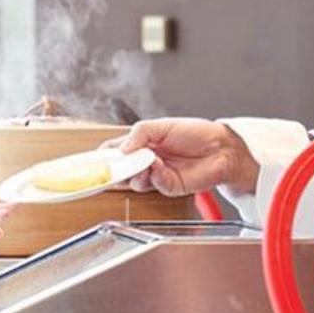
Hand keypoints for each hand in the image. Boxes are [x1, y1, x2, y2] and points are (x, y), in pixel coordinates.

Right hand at [108, 119, 257, 196]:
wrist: (221, 147)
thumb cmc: (195, 133)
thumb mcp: (161, 125)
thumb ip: (138, 134)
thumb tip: (121, 150)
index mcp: (139, 144)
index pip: (113, 152)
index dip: (101, 157)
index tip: (92, 161)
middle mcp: (144, 161)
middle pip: (119, 171)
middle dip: (114, 169)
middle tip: (114, 165)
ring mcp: (154, 175)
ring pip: (133, 181)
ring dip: (136, 171)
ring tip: (146, 160)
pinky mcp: (167, 187)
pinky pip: (153, 184)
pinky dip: (154, 175)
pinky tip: (160, 165)